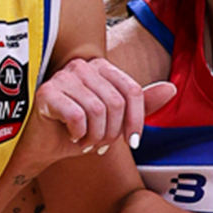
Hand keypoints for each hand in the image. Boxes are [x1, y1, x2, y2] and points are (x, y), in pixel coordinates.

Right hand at [28, 57, 174, 169]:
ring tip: (86, 142)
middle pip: (115, 103)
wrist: (41, 146)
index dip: (136, 120)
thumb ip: (139, 104)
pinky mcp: (46, 93)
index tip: (131, 142)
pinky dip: (78, 134)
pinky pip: (77, 116)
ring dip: (95, 136)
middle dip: (112, 133)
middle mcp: (82, 66)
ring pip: (97, 111)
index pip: (131, 90)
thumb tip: (171, 88)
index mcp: (100, 67)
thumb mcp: (112, 120)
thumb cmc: (75, 130)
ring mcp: (62, 77)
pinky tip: (71, 136)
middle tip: (100, 145)